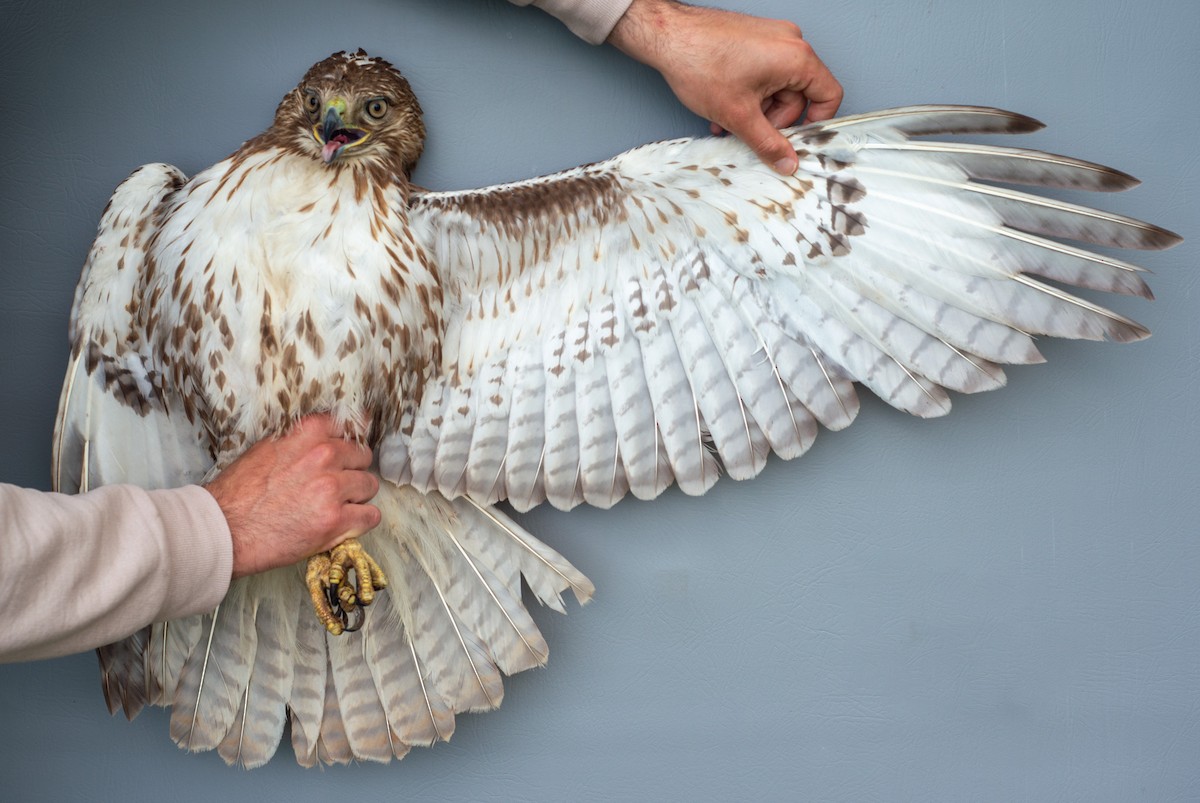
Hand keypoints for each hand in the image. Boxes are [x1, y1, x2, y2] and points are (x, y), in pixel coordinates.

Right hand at [204, 413, 380, 578]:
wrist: (224, 528)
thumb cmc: (240, 491)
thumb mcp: (268, 447)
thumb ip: (301, 439)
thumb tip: (330, 436)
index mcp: (308, 432)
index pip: (354, 423)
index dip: (353, 439)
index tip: (353, 447)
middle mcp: (325, 455)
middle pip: (364, 457)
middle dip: (352, 470)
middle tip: (333, 485)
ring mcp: (332, 488)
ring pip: (369, 486)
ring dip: (356, 497)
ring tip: (333, 506)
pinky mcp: (336, 520)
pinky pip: (370, 516)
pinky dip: (359, 522)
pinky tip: (342, 524)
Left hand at [608, 0, 842, 173]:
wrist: (667, 34)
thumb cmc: (700, 62)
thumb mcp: (738, 115)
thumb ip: (768, 143)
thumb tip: (787, 162)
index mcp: (797, 58)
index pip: (829, 95)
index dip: (815, 124)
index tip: (795, 142)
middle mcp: (789, 43)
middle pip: (799, 96)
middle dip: (772, 121)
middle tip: (748, 133)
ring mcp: (771, 39)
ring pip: (777, 88)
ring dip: (755, 111)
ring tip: (727, 121)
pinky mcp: (754, 39)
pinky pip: (763, 74)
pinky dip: (748, 95)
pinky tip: (724, 108)